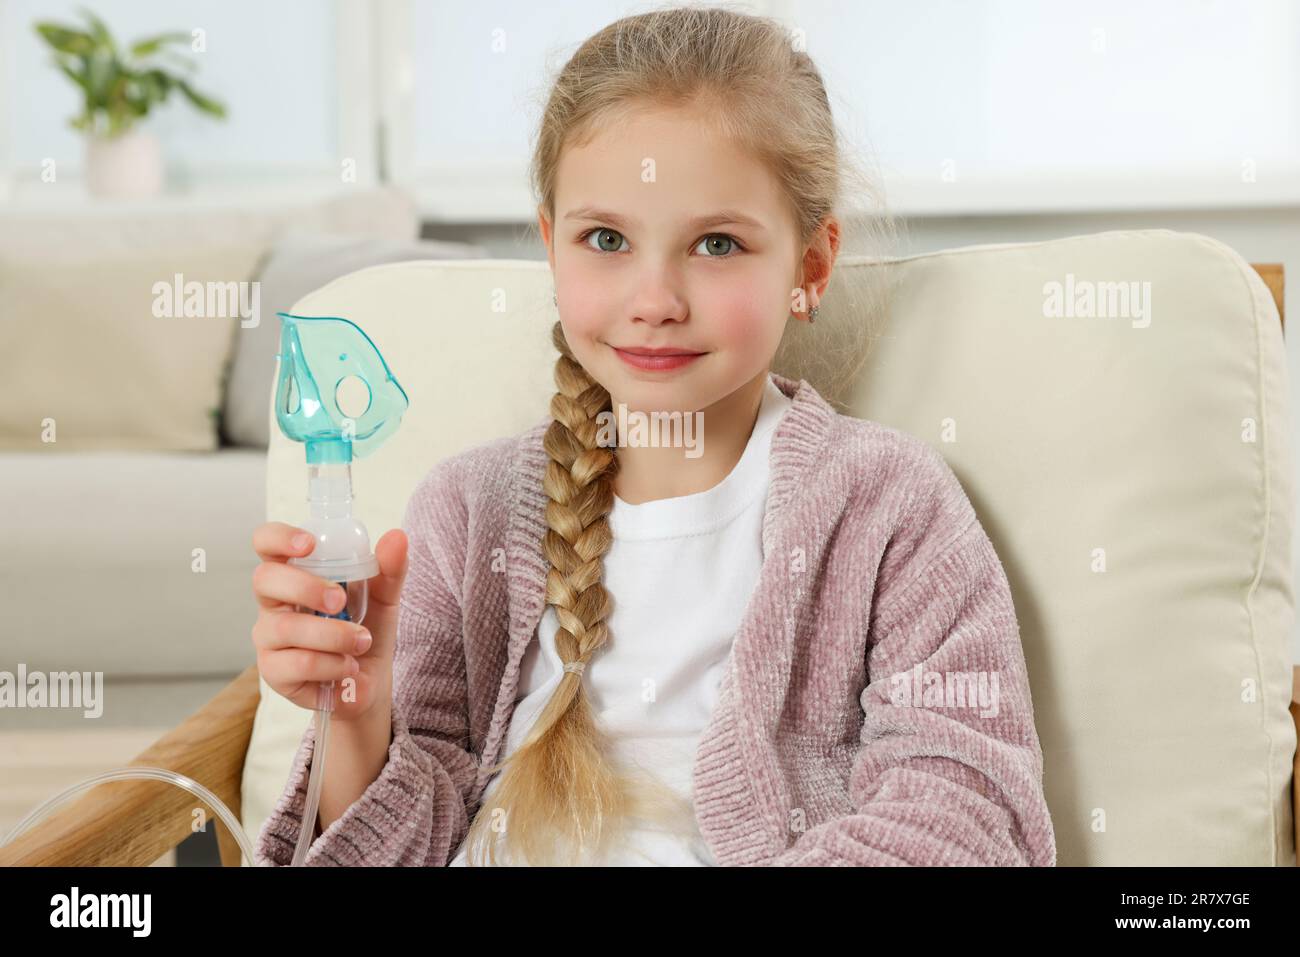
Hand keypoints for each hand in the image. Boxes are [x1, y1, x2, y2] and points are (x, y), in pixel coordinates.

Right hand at [250, 521, 408, 719]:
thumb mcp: (384, 597)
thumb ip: (390, 568)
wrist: (370, 681)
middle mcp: (274, 603)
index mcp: (294, 574)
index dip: (279, 537)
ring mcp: (269, 639)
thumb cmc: (366, 629)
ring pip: (287, 628)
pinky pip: (299, 664)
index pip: (267, 544)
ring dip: (334, 635)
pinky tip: (349, 666)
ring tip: (362, 641)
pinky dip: (334, 664)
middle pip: (265, 580)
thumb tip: (397, 537)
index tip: (309, 543)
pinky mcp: (274, 673)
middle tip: (341, 601)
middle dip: (307, 587)